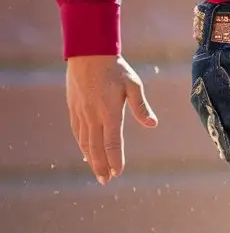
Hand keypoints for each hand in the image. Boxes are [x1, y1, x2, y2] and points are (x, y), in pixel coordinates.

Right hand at [66, 55, 157, 183]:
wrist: (88, 51)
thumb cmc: (114, 68)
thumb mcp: (133, 84)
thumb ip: (141, 107)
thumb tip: (153, 124)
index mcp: (109, 112)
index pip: (112, 142)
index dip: (114, 159)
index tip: (118, 172)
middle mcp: (93, 115)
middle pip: (96, 147)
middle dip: (101, 166)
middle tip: (105, 181)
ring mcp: (81, 112)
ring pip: (85, 141)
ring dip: (91, 159)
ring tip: (97, 172)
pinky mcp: (74, 107)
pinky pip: (77, 131)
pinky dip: (82, 145)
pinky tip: (85, 152)